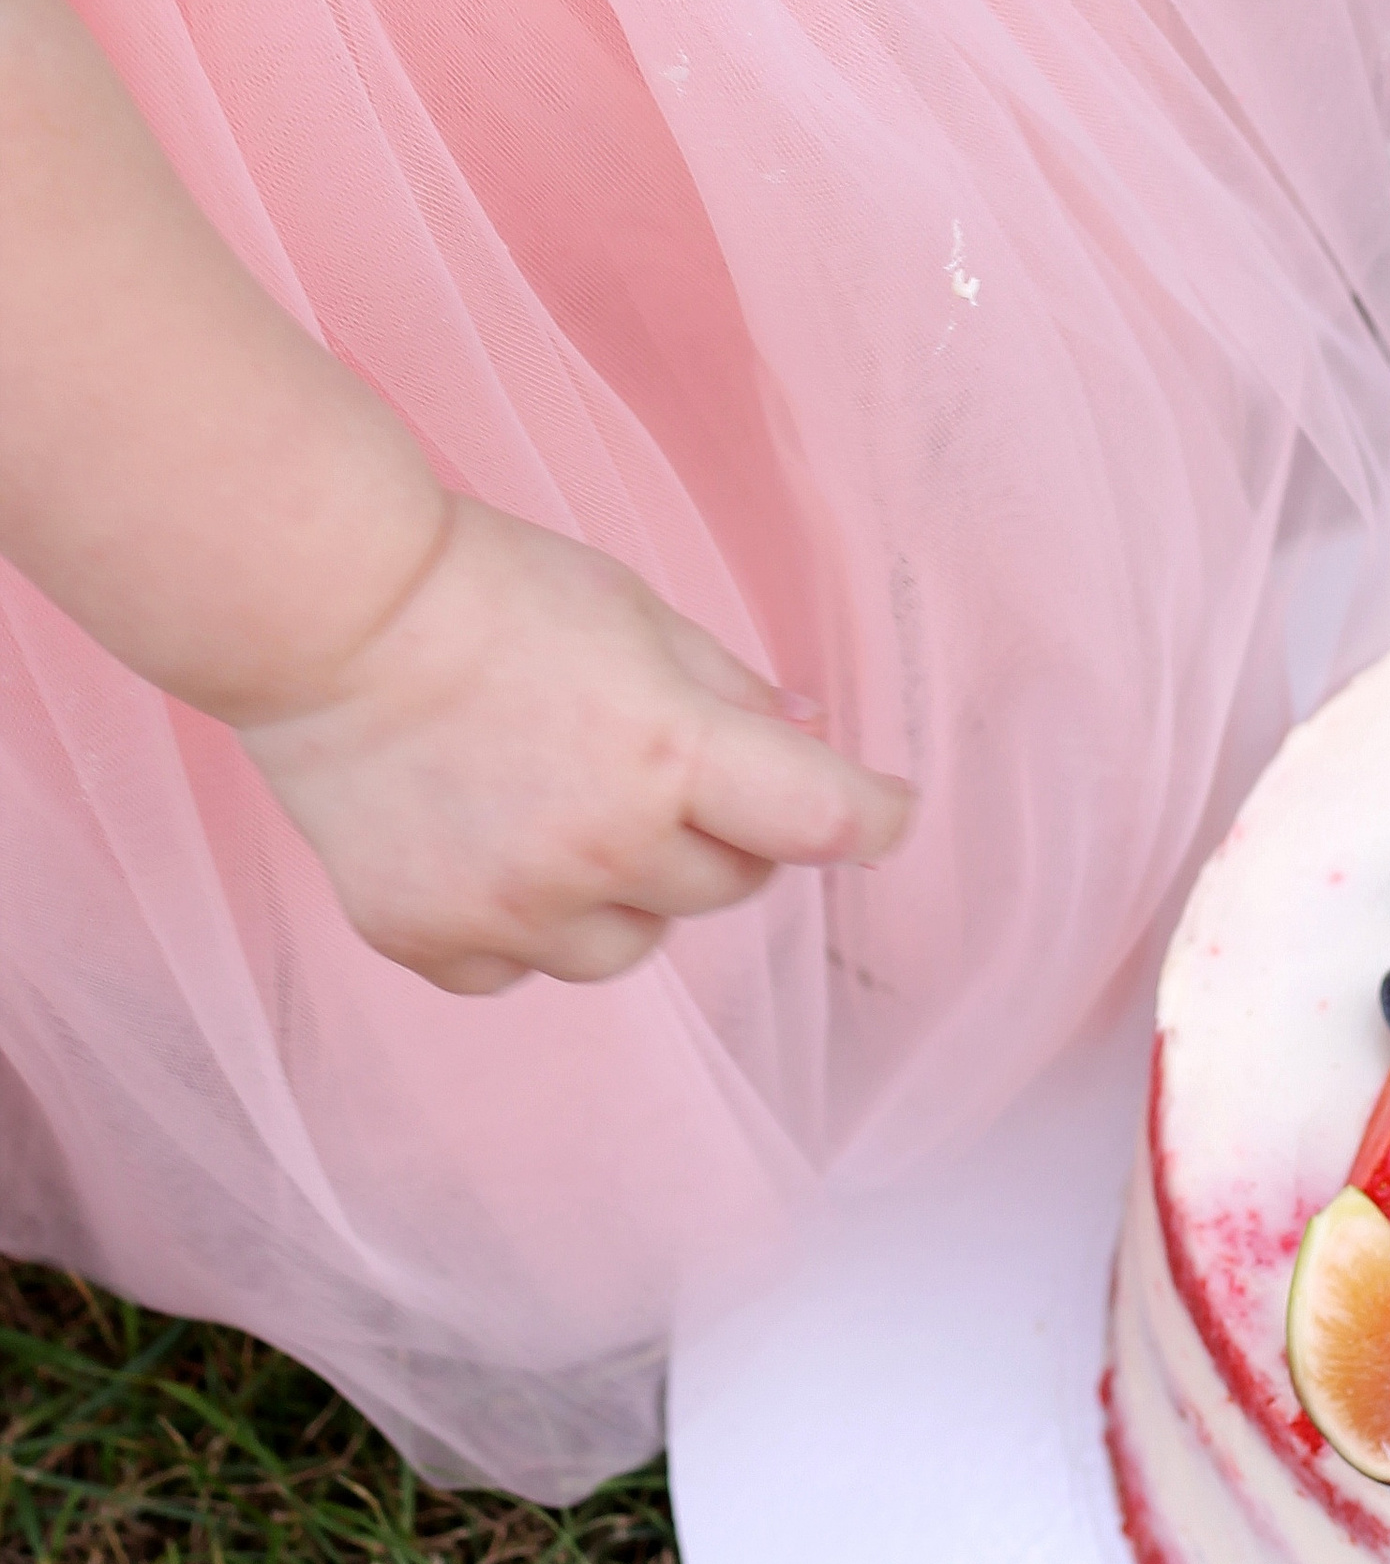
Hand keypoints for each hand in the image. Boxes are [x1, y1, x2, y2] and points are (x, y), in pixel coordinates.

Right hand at [238, 496, 911, 993]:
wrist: (328, 618)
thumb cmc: (491, 592)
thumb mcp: (639, 614)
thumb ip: (732, 692)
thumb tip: (812, 739)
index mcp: (668, 749)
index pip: (821, 820)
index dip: (874, 818)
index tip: (886, 812)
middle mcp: (599, 845)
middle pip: (730, 885)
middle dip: (724, 832)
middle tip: (663, 768)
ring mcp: (512, 906)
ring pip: (634, 944)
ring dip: (630, 890)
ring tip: (564, 804)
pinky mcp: (432, 940)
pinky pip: (527, 970)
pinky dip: (529, 925)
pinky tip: (492, 845)